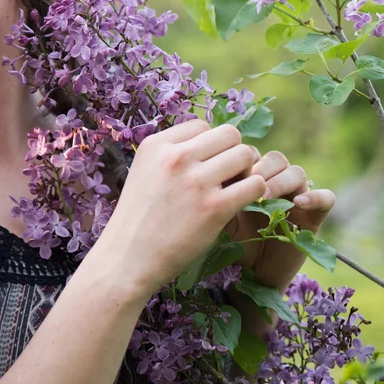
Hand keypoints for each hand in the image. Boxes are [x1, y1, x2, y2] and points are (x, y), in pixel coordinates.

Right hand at [94, 119, 265, 299]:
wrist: (128, 257)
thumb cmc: (138, 218)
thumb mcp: (144, 172)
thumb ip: (171, 155)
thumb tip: (210, 144)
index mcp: (155, 145)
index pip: (202, 125)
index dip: (210, 144)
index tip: (206, 164)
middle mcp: (175, 157)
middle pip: (228, 134)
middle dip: (232, 152)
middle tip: (228, 175)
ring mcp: (195, 182)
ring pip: (245, 155)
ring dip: (247, 170)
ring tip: (235, 188)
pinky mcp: (214, 208)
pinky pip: (255, 184)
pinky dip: (255, 192)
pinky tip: (241, 203)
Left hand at [225, 150, 335, 291]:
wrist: (250, 274)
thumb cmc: (231, 243)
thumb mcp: (220, 215)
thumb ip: (220, 194)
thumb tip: (215, 172)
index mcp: (252, 179)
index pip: (253, 154)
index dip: (243, 160)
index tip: (228, 173)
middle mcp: (276, 184)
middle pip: (277, 158)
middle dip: (263, 167)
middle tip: (249, 181)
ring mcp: (296, 199)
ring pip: (297, 173)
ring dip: (281, 180)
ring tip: (266, 196)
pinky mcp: (313, 218)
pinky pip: (326, 198)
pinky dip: (316, 196)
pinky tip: (300, 202)